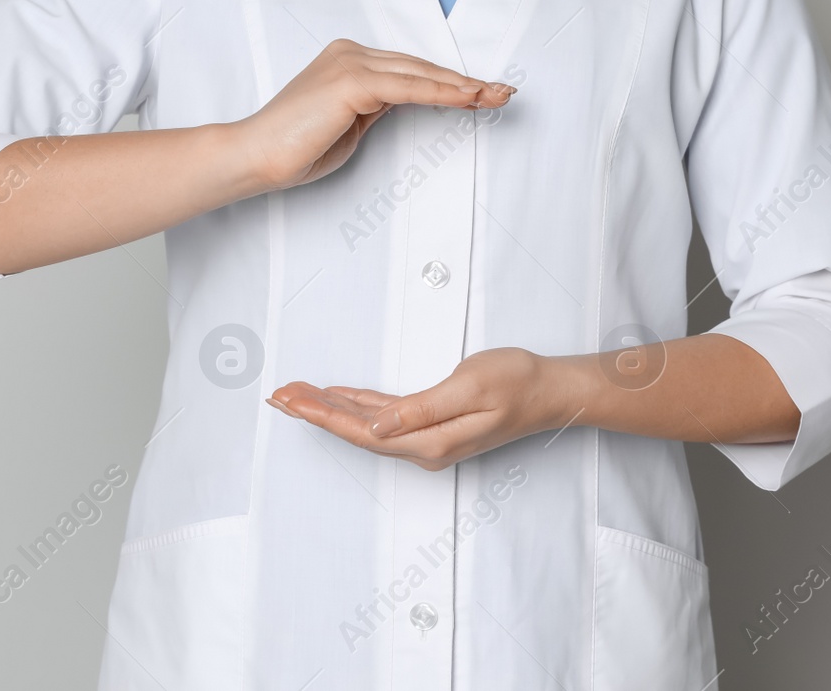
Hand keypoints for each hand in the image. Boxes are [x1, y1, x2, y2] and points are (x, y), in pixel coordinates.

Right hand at [235, 38, 513, 191]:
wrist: (256, 157)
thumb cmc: (296, 150)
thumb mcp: (348, 125)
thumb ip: (374, 108)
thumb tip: (402, 104)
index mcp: (348, 60)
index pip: (409, 69)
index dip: (447, 81)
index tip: (481, 93)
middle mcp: (351, 53)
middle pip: (421, 66)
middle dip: (465, 81)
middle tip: (503, 92)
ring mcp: (351, 63)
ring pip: (421, 74)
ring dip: (463, 86)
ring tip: (497, 96)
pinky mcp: (353, 80)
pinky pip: (409, 88)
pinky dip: (443, 93)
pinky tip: (470, 99)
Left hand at [268, 348, 574, 470]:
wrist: (552, 392)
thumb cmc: (518, 383)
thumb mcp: (470, 387)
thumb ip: (421, 410)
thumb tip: (376, 427)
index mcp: (429, 441)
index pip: (361, 431)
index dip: (321, 416)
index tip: (290, 400)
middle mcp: (424, 447)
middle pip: (356, 431)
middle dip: (314, 412)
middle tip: (278, 393)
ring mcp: (430, 439)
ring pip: (367, 425)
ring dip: (332, 409)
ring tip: (297, 394)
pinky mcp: (436, 425)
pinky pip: (386, 418)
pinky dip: (358, 406)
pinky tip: (340, 397)